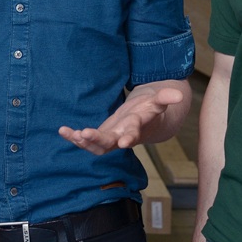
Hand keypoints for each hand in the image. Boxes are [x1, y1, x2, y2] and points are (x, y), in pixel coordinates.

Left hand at [58, 85, 186, 154]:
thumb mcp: (158, 100)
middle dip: (97, 140)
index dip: (129, 137)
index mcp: (137, 127)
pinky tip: (62, 131)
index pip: (134, 134)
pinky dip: (74, 137)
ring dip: (82, 142)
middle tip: (84, 134)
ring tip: (71, 133)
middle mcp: (123, 136)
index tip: (124, 142)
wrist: (145, 120)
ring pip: (96, 147)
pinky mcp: (101, 137)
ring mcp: (111, 139)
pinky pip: (86, 141)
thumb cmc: (150, 108)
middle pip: (109, 143)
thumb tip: (179, 94)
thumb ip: (166, 97)